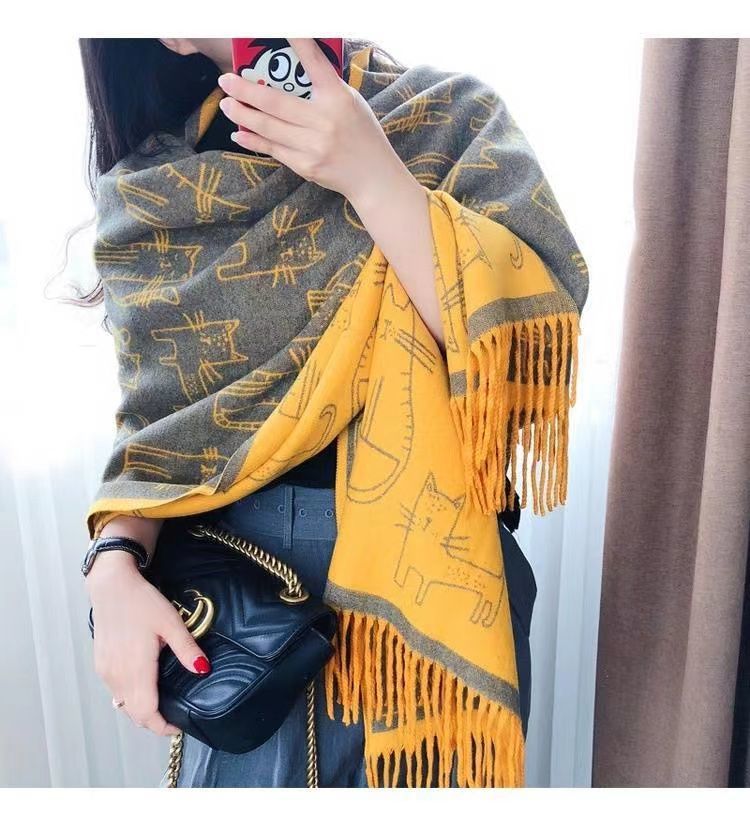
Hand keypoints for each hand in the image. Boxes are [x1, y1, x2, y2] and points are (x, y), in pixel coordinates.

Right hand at [85, 550, 210, 735]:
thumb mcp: (170, 622)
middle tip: (174, 716)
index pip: (146, 712)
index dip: (162, 726)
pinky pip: (115, 692)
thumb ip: (187, 649)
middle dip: (153, 721)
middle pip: (134, 714)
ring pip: (123, 705)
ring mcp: (106, 671)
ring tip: (162, 703)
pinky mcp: (100, 664)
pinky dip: (130, 697)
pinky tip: (144, 686)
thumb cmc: (141, 601)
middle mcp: (116, 675)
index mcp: (135, 668)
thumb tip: (203, 670)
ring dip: (141, 710)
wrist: (111, 586)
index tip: (179, 725)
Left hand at [217, 38, 409, 206]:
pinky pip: (273, 150)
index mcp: (338, 98)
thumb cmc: (362, 135)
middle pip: (275, 102)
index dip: (298, 42)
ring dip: (243, 114)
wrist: (372, 177)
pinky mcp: (306, 166)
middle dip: (245, 90)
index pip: (314, 63)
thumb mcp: (351, 103)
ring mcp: (313, 146)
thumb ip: (325, 88)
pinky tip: (239, 132)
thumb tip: (290, 73)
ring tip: (227, 104)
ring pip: (269, 127)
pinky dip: (253, 140)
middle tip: (226, 81)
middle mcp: (324, 121)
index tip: (281, 26)